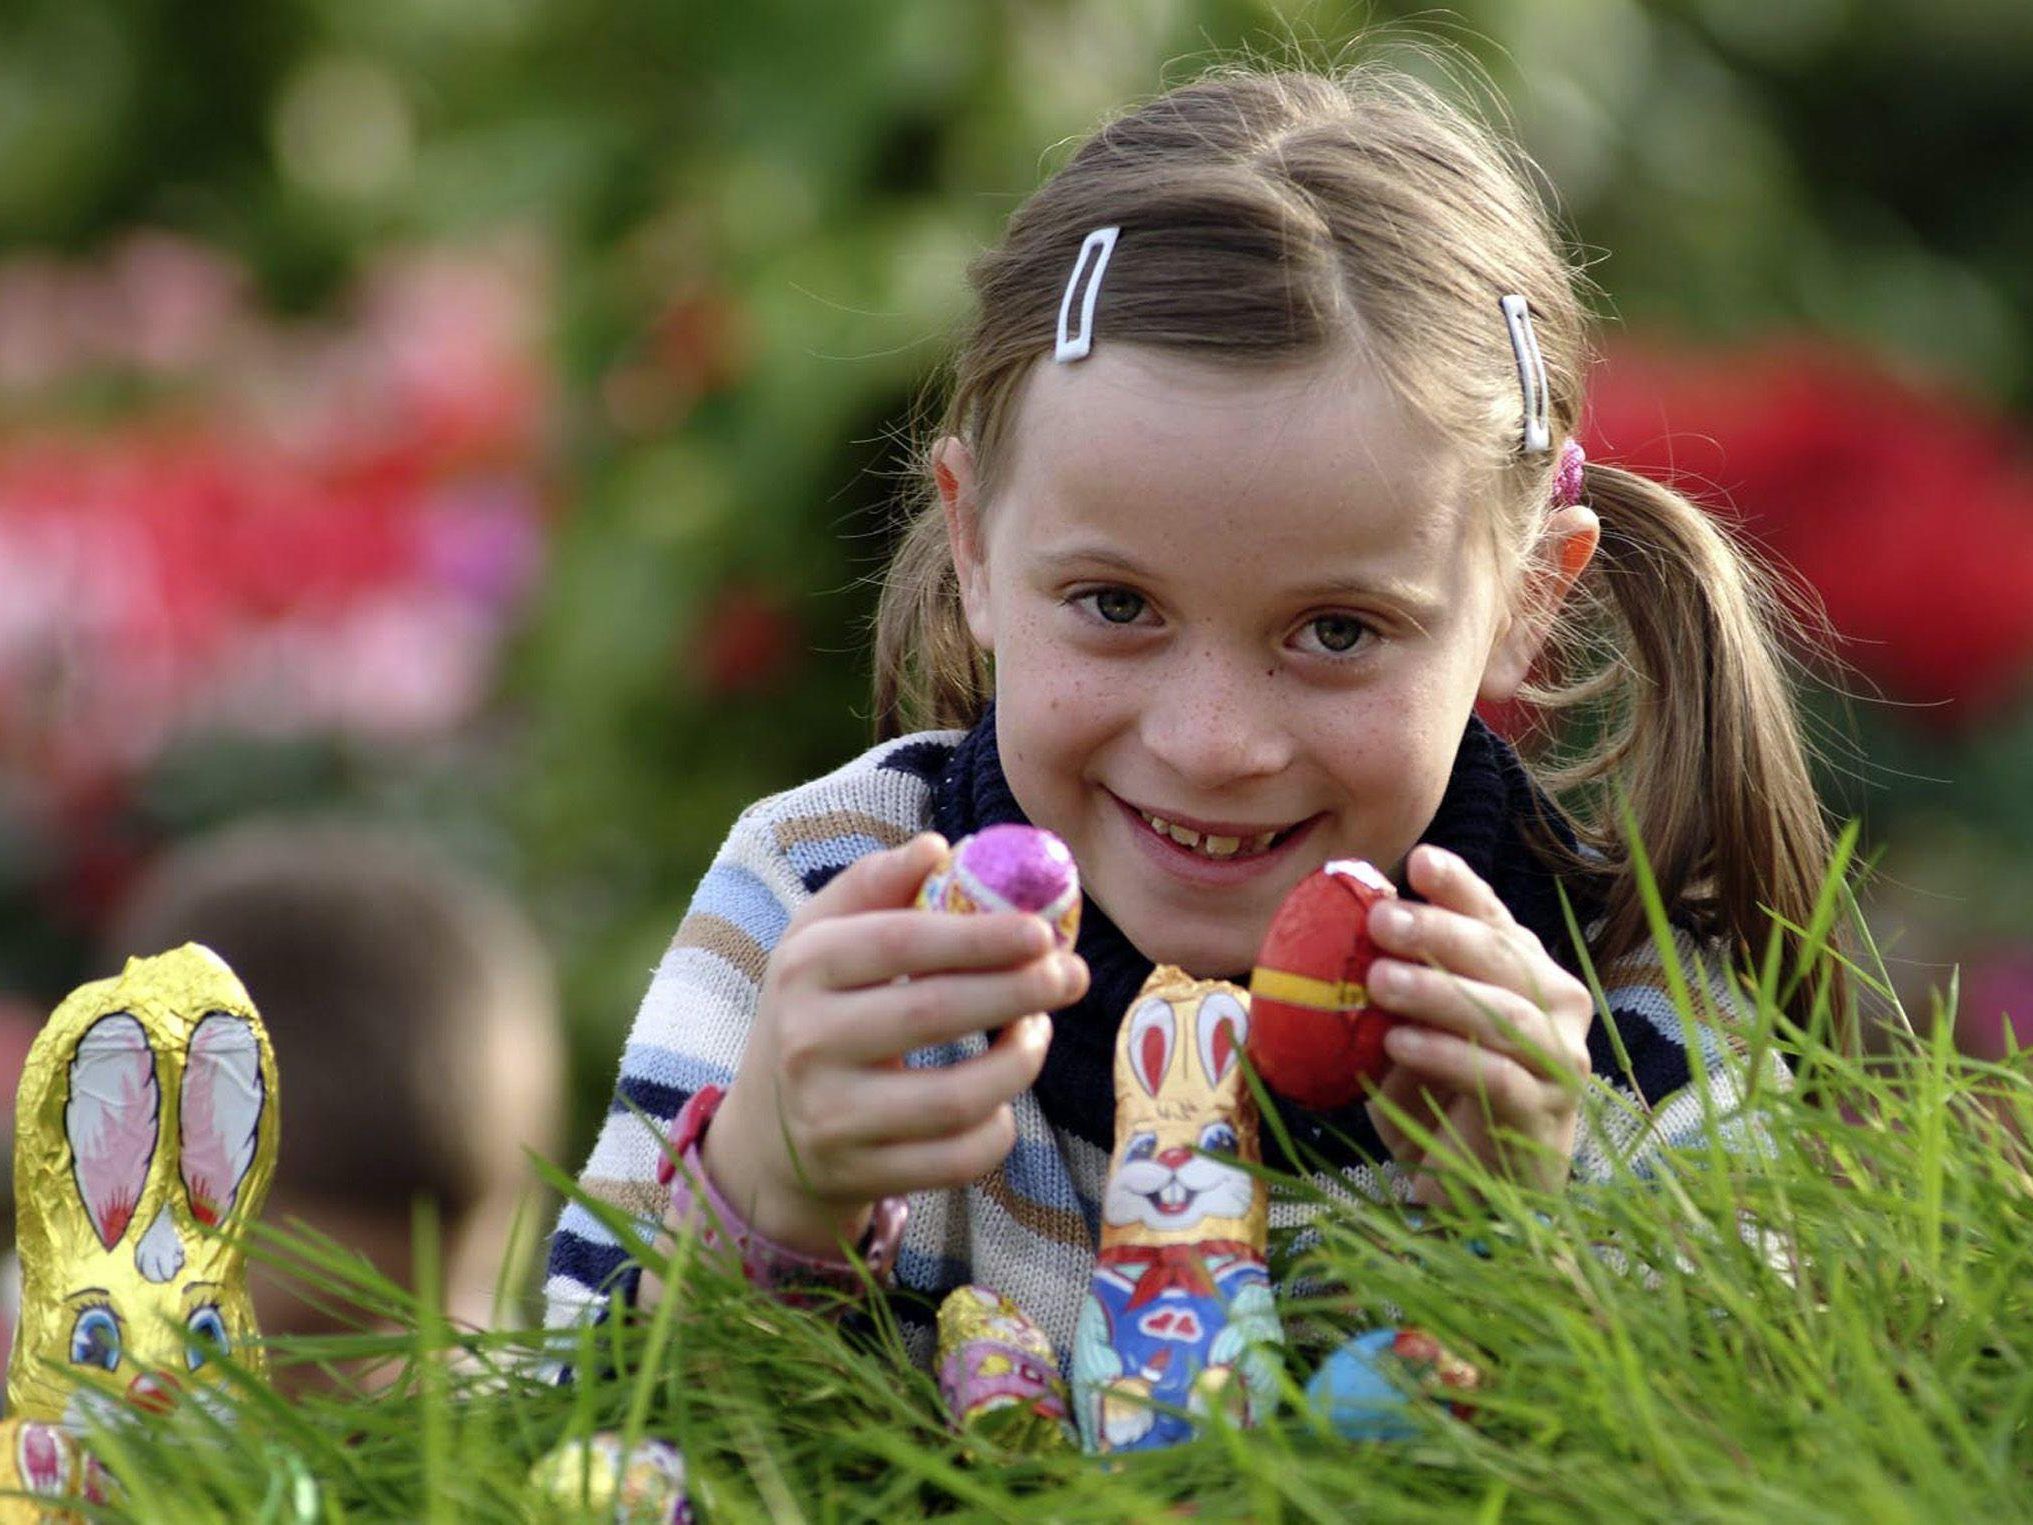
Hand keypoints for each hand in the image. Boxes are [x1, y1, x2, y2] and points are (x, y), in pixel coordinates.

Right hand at [702, 833, 1088, 1255]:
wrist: (768, 1133)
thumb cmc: (818, 1010)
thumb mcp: (822, 938)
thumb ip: (876, 884)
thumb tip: (940, 846)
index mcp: (803, 967)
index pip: (900, 941)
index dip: (978, 935)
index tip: (1042, 929)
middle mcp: (808, 1042)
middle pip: (933, 1012)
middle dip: (1018, 990)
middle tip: (1070, 975)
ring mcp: (832, 1117)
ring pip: (956, 1098)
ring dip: (1019, 1061)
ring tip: (1037, 1031)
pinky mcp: (862, 1174)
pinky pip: (958, 1158)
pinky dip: (998, 1127)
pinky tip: (1002, 1097)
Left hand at [1362, 845, 1592, 1202]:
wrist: (1468, 1191)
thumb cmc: (1435, 1098)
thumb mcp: (1405, 1029)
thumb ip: (1390, 983)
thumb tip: (1335, 930)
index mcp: (1524, 974)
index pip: (1494, 919)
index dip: (1461, 888)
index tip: (1419, 861)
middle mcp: (1555, 1007)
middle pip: (1501, 957)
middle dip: (1438, 932)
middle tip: (1379, 920)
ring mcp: (1558, 1062)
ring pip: (1505, 1013)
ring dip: (1438, 992)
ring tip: (1378, 981)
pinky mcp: (1544, 1116)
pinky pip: (1499, 1077)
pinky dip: (1447, 1055)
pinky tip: (1400, 1043)